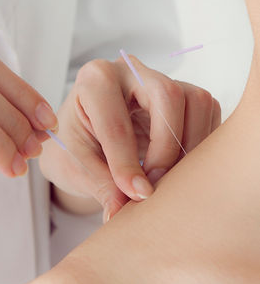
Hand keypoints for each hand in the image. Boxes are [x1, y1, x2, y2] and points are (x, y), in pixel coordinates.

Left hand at [40, 56, 220, 220]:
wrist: (86, 137)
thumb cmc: (76, 145)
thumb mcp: (75, 166)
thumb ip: (101, 185)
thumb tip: (121, 212)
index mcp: (94, 80)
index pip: (116, 121)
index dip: (125, 163)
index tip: (135, 195)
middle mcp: (129, 71)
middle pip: (167, 95)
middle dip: (166, 148)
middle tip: (154, 185)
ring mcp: (160, 79)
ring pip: (196, 101)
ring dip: (188, 148)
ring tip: (167, 180)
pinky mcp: (183, 94)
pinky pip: (208, 112)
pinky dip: (200, 145)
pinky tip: (180, 167)